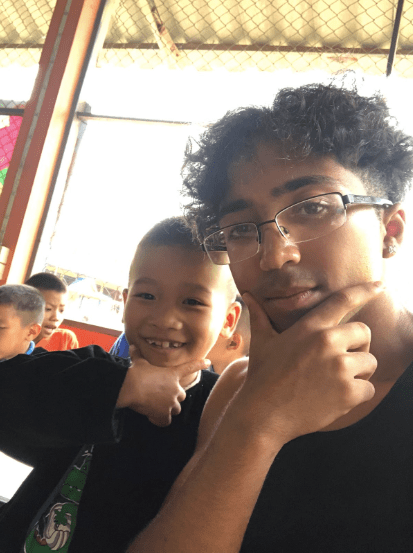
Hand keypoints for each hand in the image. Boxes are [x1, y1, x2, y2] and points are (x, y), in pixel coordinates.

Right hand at [116, 345, 209, 426]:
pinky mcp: (164, 414)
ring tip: (156, 406)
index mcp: (172, 374)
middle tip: (161, 395)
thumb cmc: (135, 373)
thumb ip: (138, 355)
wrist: (130, 388)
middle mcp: (175, 389)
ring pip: (175, 409)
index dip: (199, 364)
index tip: (208, 362)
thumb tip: (132, 346)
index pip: (189, 367)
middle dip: (174, 396)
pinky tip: (152, 416)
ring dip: (168, 408)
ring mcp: (171, 402)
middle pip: (182, 395)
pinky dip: (160, 420)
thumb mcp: (138, 362)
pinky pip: (166, 421)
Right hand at [237, 282, 383, 442]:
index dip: (365, 290)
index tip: (380, 285)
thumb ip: (260, 315)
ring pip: (370, 361)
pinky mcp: (348, 392)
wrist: (263, 414)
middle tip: (338, 360)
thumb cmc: (262, 376)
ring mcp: (340, 368)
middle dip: (357, 345)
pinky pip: (368, 388)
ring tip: (334, 381)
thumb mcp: (261, 342)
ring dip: (358, 372)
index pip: (343, 301)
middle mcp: (327, 342)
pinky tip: (335, 398)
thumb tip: (248, 295)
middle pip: (364, 332)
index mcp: (310, 327)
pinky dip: (357, 395)